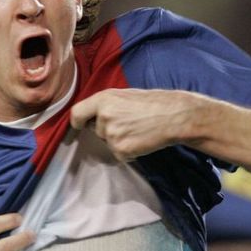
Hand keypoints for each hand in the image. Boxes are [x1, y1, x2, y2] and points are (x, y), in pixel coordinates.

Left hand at [70, 88, 203, 159]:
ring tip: (138, 130)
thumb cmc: (153, 103)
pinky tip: (141, 140)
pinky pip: (119, 155)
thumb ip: (106, 104)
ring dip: (120, 141)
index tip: (80, 125)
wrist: (174, 116)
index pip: (77, 114)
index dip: (77, 122)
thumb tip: (91, 116)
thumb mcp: (124, 95)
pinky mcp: (121, 151)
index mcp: (103, 99)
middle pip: (96, 130)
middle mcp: (103, 117)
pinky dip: (129, 152)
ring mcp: (111, 135)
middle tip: (129, 123)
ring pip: (108, 143)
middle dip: (108, 130)